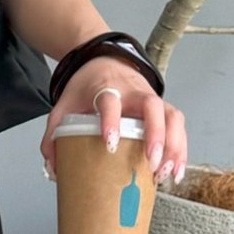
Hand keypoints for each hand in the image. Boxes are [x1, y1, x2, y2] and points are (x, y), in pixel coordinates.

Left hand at [40, 55, 186, 184]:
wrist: (104, 61)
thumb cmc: (87, 86)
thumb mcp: (64, 105)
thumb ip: (54, 135)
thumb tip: (53, 169)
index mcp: (106, 88)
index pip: (110, 101)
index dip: (111, 120)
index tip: (110, 143)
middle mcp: (133, 91)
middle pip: (152, 107)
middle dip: (156, 135)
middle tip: (151, 161)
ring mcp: (152, 99)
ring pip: (172, 116)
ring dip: (173, 145)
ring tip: (166, 172)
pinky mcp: (163, 108)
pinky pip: (178, 126)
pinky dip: (180, 148)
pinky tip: (176, 169)